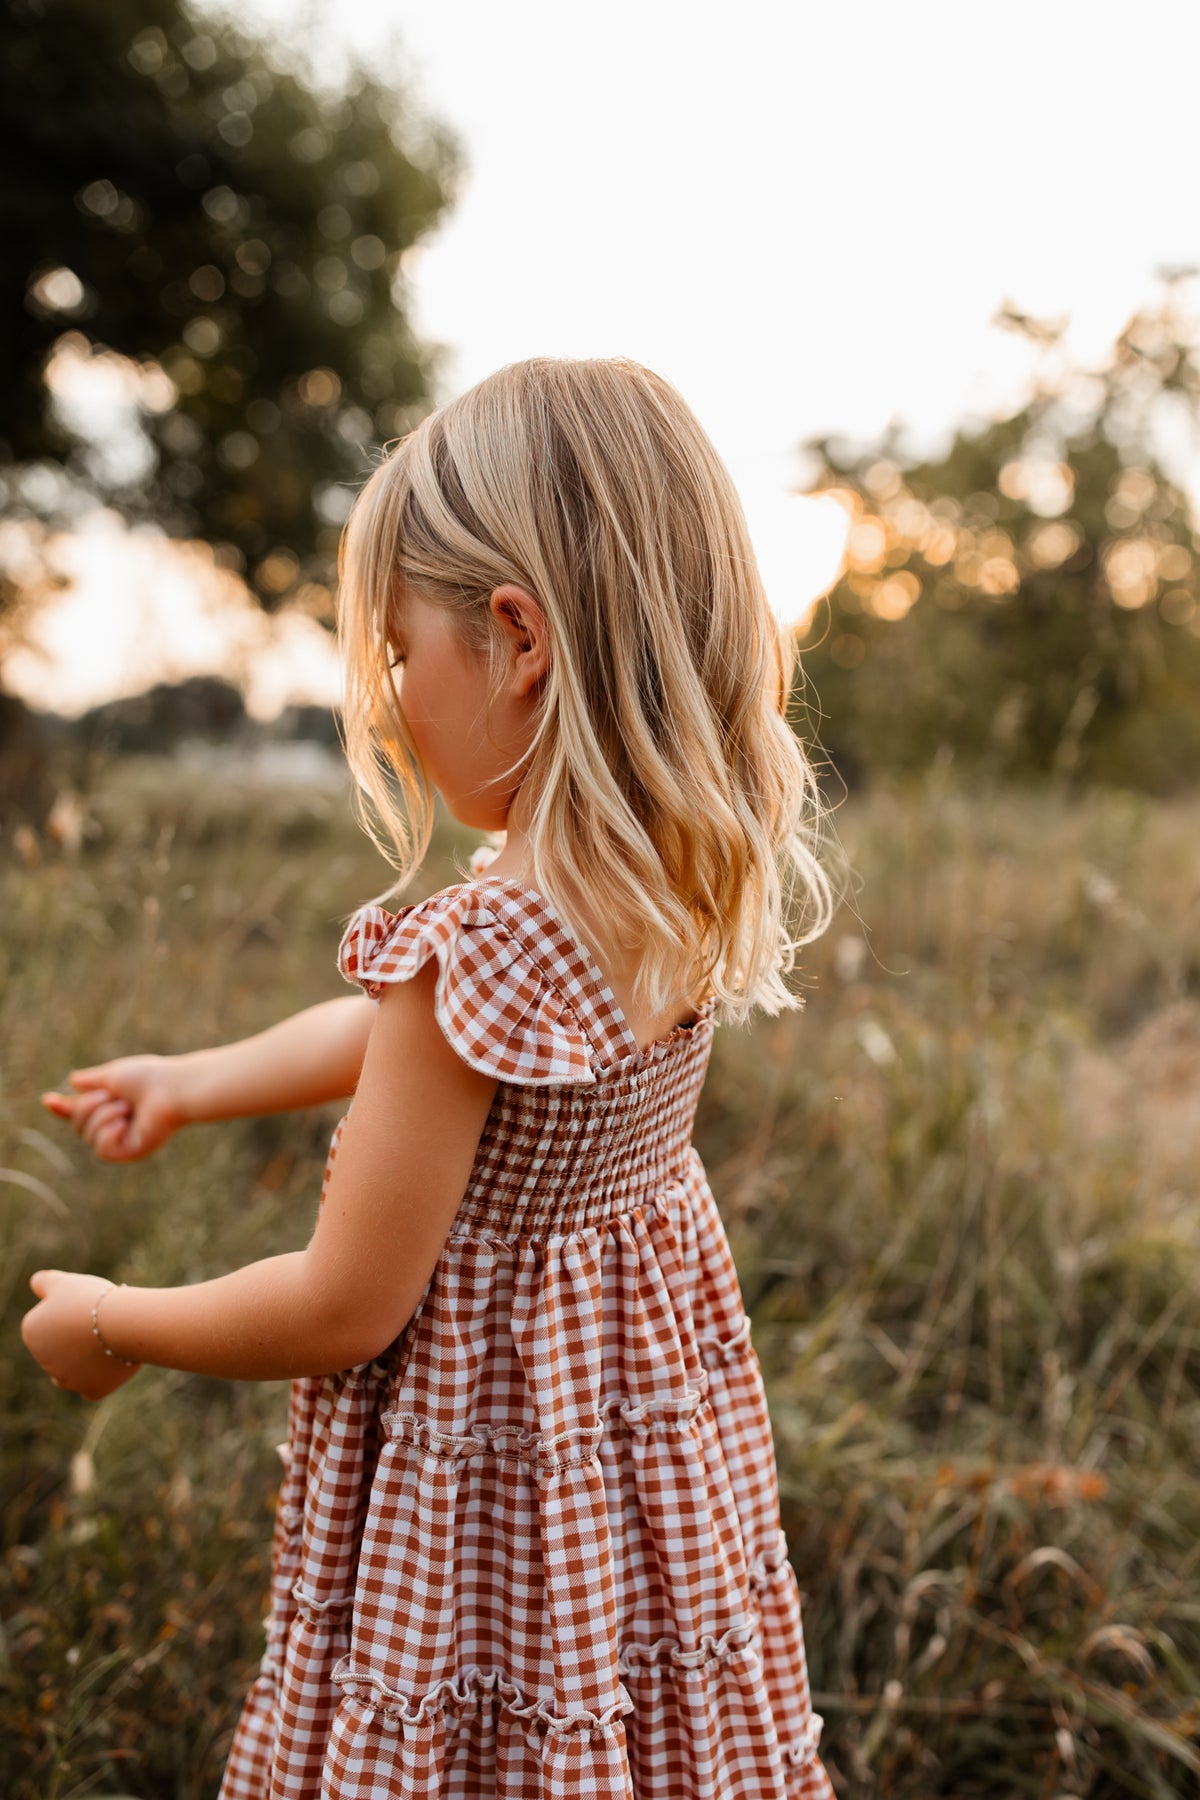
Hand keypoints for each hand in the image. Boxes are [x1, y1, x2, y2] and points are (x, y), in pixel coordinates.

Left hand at [21, 1271, 141, 1400]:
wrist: (121, 1323)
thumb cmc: (91, 1300)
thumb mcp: (64, 1282)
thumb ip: (44, 1283)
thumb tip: (36, 1284)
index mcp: (32, 1332)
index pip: (48, 1323)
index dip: (67, 1312)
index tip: (85, 1305)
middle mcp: (44, 1361)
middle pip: (59, 1349)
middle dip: (74, 1339)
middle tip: (99, 1320)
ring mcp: (67, 1380)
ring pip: (71, 1372)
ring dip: (82, 1361)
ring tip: (106, 1341)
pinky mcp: (91, 1390)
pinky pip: (92, 1387)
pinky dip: (99, 1378)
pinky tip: (109, 1363)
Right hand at [41, 1055, 185, 1161]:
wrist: (172, 1089)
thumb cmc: (148, 1078)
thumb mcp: (113, 1075)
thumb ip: (92, 1081)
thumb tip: (73, 1081)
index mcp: (111, 1104)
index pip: (81, 1111)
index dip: (62, 1108)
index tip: (47, 1099)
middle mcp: (116, 1123)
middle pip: (78, 1126)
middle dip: (88, 1107)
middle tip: (112, 1096)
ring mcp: (123, 1139)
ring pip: (87, 1137)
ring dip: (102, 1117)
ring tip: (126, 1107)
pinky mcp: (132, 1152)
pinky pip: (103, 1150)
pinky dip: (108, 1133)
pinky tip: (123, 1123)